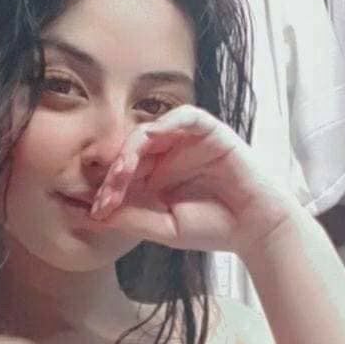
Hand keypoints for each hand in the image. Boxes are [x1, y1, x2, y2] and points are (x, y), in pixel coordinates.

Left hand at [85, 103, 304, 261]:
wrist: (253, 227)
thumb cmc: (212, 228)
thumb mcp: (163, 228)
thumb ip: (129, 219)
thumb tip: (91, 217)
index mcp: (152, 176)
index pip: (119, 175)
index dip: (104, 190)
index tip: (94, 212)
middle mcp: (164, 154)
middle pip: (127, 153)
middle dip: (112, 175)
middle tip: (103, 198)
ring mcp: (184, 140)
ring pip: (146, 133)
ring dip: (129, 153)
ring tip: (121, 176)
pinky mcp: (206, 128)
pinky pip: (181, 116)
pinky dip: (163, 124)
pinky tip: (149, 141)